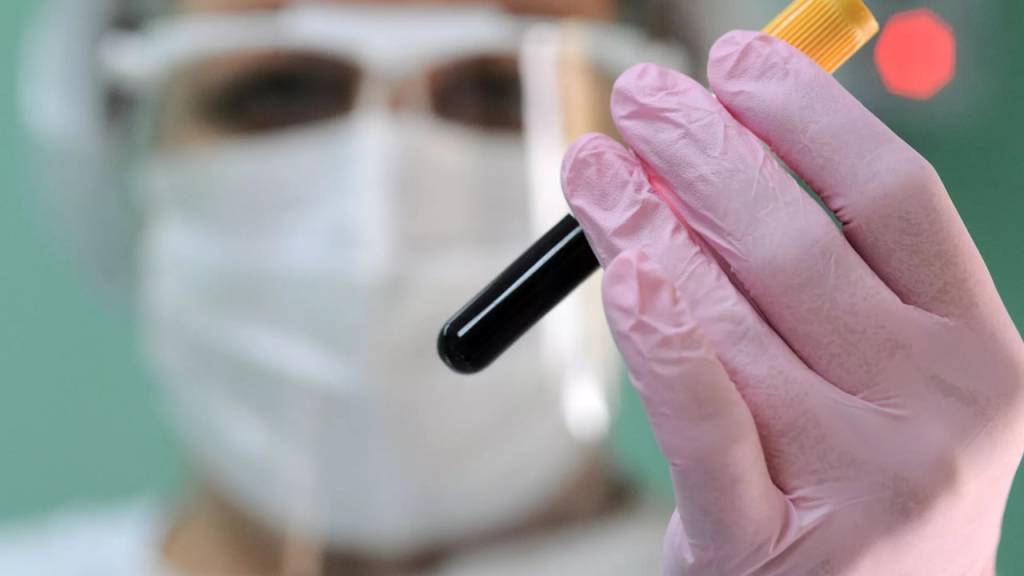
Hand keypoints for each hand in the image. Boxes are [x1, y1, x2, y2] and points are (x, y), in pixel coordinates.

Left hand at [562, 31, 1023, 574]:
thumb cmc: (859, 477)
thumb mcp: (878, 373)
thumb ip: (819, 273)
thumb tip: (707, 151)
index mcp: (979, 350)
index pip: (892, 195)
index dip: (806, 114)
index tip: (735, 59)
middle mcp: (939, 412)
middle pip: (801, 245)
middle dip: (706, 152)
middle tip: (640, 96)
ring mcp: (861, 484)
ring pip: (732, 319)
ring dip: (647, 225)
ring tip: (594, 169)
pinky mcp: (770, 546)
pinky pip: (703, 421)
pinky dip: (659, 339)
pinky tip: (621, 272)